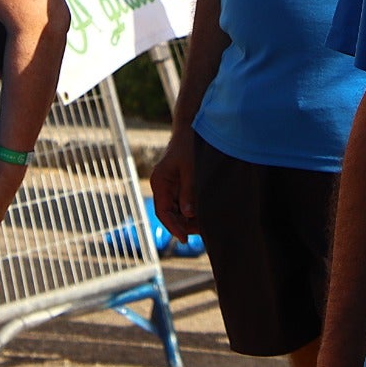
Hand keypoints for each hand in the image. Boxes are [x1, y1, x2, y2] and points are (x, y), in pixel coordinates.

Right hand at [149, 128, 198, 242]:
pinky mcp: (180, 184)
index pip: (163, 211)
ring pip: (178, 210)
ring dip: (189, 219)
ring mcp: (171, 186)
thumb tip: (188, 214)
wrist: (191, 128)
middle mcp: (163, 186)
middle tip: (202, 233)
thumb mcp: (190, 168)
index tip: (184, 238)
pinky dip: (192, 209)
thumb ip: (188, 191)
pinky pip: (183, 202)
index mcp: (160, 182)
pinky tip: (205, 214)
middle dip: (184, 225)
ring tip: (206, 226)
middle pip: (170, 213)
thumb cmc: (189, 145)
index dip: (173, 227)